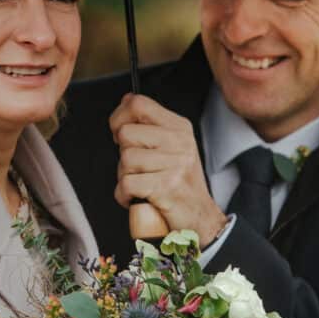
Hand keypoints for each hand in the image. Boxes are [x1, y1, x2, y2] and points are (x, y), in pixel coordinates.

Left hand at [110, 94, 225, 247]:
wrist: (199, 216)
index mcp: (178, 127)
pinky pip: (127, 184)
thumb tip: (127, 100)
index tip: (119, 133)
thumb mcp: (171, 146)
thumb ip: (149, 124)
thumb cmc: (179, 183)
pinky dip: (125, 196)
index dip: (118, 118)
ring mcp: (175, 163)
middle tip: (139, 168)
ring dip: (125, 177)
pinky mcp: (167, 186)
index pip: (138, 103)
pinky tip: (139, 198)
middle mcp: (179, 141)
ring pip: (125, 159)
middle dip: (123, 154)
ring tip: (143, 183)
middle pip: (126, 133)